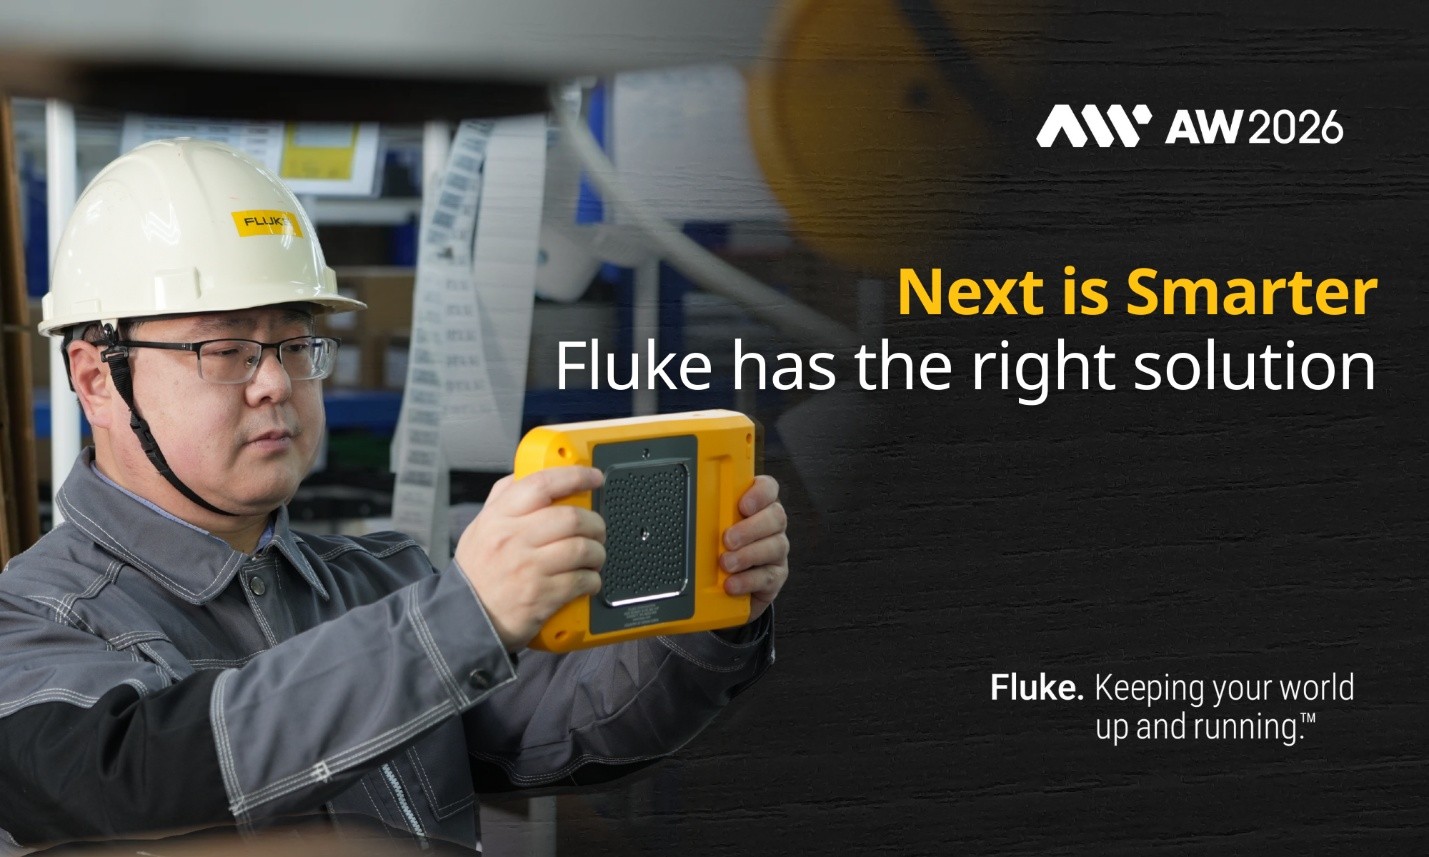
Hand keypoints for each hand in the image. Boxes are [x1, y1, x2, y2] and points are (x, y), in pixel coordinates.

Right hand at [455, 467, 605, 650]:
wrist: (465, 618)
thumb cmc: (477, 573)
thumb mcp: (480, 527)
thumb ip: (504, 498)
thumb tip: (530, 471)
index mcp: (499, 517)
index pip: (542, 484)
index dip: (575, 476)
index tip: (593, 477)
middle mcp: (513, 539)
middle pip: (571, 517)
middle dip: (595, 522)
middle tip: (597, 529)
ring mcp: (528, 568)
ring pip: (582, 548)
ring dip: (597, 552)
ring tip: (594, 556)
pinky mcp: (542, 596)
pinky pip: (582, 580)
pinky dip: (593, 579)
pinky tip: (587, 580)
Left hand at [720, 475, 789, 623]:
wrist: (724, 588)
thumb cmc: (717, 548)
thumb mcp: (710, 527)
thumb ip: (707, 515)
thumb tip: (681, 508)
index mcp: (757, 506)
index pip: (768, 488)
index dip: (759, 494)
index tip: (743, 505)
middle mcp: (771, 525)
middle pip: (776, 517)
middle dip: (750, 528)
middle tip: (728, 539)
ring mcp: (776, 550)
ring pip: (776, 546)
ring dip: (748, 555)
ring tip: (726, 563)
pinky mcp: (776, 575)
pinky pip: (769, 576)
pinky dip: (748, 580)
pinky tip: (731, 583)